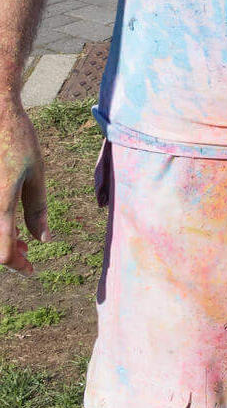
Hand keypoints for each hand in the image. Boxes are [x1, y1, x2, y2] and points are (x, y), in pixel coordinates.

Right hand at [0, 100, 47, 274]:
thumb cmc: (17, 139)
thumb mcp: (36, 172)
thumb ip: (38, 208)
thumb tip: (42, 239)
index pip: (2, 251)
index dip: (17, 264)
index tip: (31, 268)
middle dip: (10, 253)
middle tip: (28, 251)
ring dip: (2, 239)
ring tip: (22, 237)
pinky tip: (8, 220)